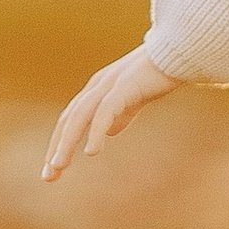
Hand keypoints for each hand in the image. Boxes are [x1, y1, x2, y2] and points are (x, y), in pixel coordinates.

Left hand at [42, 46, 177, 181]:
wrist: (180, 52)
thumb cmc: (158, 74)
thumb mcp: (134, 99)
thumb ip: (121, 114)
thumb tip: (109, 131)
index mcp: (97, 89)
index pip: (70, 119)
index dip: (60, 143)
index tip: (54, 169)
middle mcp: (97, 86)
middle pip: (69, 120)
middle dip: (57, 148)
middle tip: (49, 176)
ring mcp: (109, 85)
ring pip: (80, 117)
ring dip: (67, 143)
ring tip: (59, 167)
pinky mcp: (124, 87)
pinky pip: (105, 112)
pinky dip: (95, 132)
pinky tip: (92, 151)